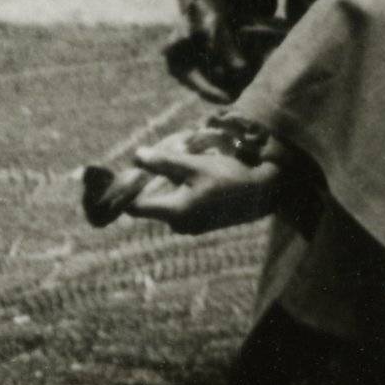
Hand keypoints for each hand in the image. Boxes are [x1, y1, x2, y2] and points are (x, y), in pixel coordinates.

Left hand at [122, 133, 284, 235]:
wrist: (264, 193)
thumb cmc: (229, 176)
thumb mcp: (194, 165)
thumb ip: (163, 162)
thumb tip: (135, 156)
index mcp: (175, 212)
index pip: (135, 208)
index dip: (124, 192)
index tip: (120, 175)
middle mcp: (180, 225)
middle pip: (149, 206)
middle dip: (147, 184)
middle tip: (150, 162)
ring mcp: (191, 227)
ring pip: (165, 205)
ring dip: (164, 187)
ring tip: (176, 166)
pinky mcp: (201, 224)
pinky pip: (178, 208)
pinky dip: (178, 193)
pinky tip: (191, 177)